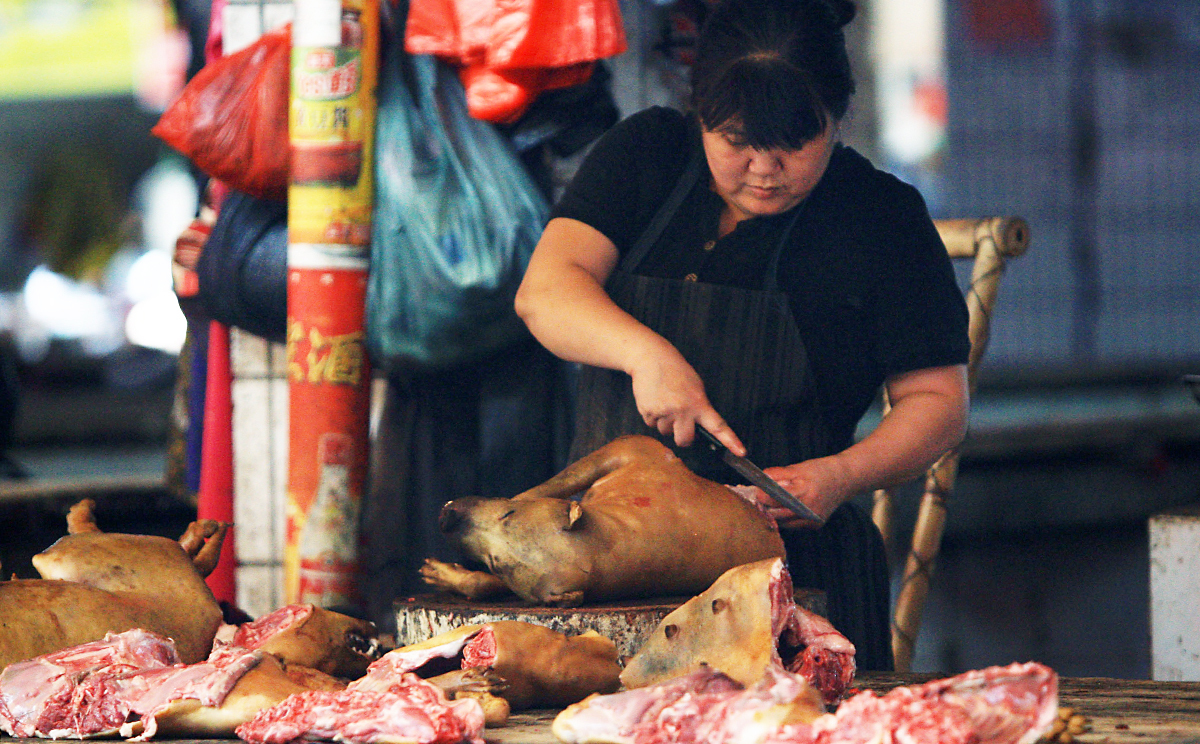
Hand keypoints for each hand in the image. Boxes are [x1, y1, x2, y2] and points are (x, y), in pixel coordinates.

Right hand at [628, 345, 744, 454]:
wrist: (650, 358)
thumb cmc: (676, 371)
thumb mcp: (696, 387)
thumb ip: (699, 407)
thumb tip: (698, 427)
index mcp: (698, 403)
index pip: (718, 426)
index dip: (730, 441)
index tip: (740, 452)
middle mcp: (682, 410)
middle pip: (685, 440)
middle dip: (683, 437)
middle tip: (681, 425)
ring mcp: (664, 412)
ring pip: (666, 432)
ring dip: (666, 423)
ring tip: (664, 403)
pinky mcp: (647, 412)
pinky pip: (652, 425)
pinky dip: (653, 417)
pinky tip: (655, 401)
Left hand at [754, 457, 850, 528]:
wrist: (845, 479)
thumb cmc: (821, 471)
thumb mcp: (798, 467)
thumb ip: (778, 474)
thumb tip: (761, 478)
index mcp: (805, 490)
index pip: (776, 497)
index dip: (762, 495)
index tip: (757, 491)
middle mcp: (809, 508)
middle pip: (777, 514)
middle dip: (765, 507)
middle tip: (759, 499)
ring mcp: (813, 519)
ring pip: (783, 522)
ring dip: (773, 514)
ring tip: (770, 503)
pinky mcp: (815, 525)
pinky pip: (793, 525)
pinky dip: (785, 518)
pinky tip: (784, 509)